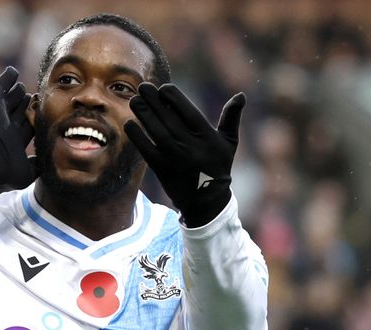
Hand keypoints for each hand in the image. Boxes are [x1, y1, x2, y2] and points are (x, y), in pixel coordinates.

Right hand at [0, 66, 35, 187]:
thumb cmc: (3, 167)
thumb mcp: (26, 174)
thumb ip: (38, 166)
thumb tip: (47, 161)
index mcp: (15, 141)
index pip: (28, 128)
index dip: (36, 122)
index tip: (46, 117)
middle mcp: (9, 126)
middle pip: (21, 111)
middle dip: (29, 106)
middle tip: (37, 99)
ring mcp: (0, 113)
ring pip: (13, 99)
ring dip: (19, 92)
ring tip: (24, 88)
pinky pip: (1, 86)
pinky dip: (7, 78)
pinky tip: (13, 71)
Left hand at [124, 83, 244, 226]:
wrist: (206, 201)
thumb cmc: (217, 166)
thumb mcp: (229, 143)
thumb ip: (231, 118)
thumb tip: (241, 95)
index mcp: (207, 137)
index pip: (188, 111)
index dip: (174, 98)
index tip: (163, 88)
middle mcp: (191, 145)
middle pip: (168, 118)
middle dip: (154, 101)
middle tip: (143, 87)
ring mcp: (175, 157)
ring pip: (156, 130)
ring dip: (143, 114)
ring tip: (134, 100)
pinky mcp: (162, 169)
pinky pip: (146, 149)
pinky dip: (137, 136)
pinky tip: (129, 123)